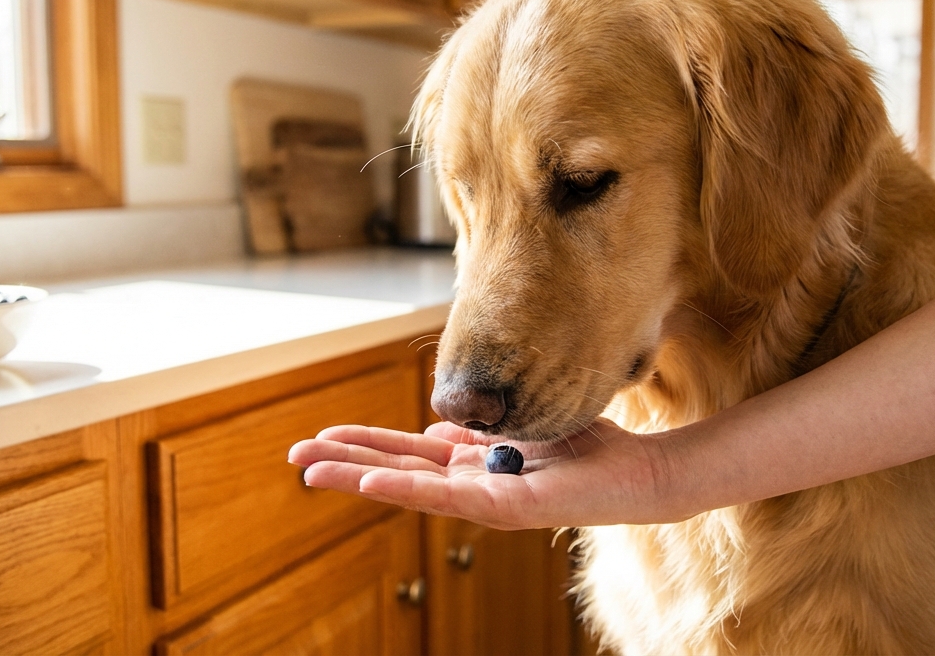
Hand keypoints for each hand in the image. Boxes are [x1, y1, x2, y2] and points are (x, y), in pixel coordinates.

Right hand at [288, 419, 687, 529]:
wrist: (639, 473)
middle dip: (346, 465)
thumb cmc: (587, 452)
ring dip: (362, 480)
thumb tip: (437, 426)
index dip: (364, 447)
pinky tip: (376, 481)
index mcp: (474, 467)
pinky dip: (409, 488)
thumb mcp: (520, 432)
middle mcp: (473, 487)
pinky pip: (452, 497)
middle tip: (294, 459)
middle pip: (398, 473)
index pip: (406, 455)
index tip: (320, 438)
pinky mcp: (510, 507)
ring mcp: (488, 500)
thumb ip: (478, 434)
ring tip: (315, 473)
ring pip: (413, 489)